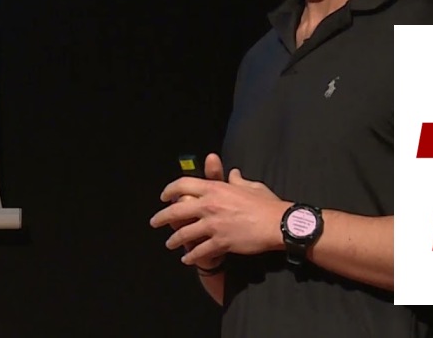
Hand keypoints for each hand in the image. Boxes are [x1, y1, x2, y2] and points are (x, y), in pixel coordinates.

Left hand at [150, 162, 291, 268]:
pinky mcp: (221, 242)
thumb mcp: (251, 186)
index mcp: (215, 189)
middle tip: (155, 222)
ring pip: (185, 233)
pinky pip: (201, 251)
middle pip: (177, 210)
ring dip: (174, 239)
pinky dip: (192, 257)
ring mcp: (213, 225)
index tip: (164, 196)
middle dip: (162, 217)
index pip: (184, 184)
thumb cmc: (266, 203)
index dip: (170, 190)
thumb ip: (237, 180)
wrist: (278, 223)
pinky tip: (187, 260)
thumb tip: (232, 173)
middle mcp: (209, 205)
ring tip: (169, 243)